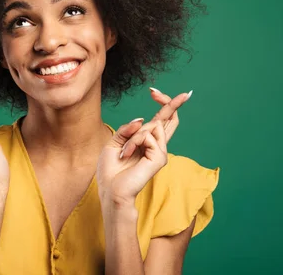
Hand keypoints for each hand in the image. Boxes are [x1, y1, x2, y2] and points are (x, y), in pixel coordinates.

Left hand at [96, 89, 191, 205]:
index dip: (162, 104)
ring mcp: (160, 152)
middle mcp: (156, 146)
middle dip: (172, 102)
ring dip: (133, 135)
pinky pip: (146, 136)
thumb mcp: (114, 142)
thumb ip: (128, 129)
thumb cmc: (110, 171)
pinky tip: (126, 155)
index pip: (161, 120)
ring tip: (124, 152)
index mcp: (146, 142)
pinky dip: (132, 142)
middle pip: (170, 119)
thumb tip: (143, 119)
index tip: (155, 91)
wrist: (110, 190)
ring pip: (151, 126)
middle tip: (171, 92)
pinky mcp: (160, 158)